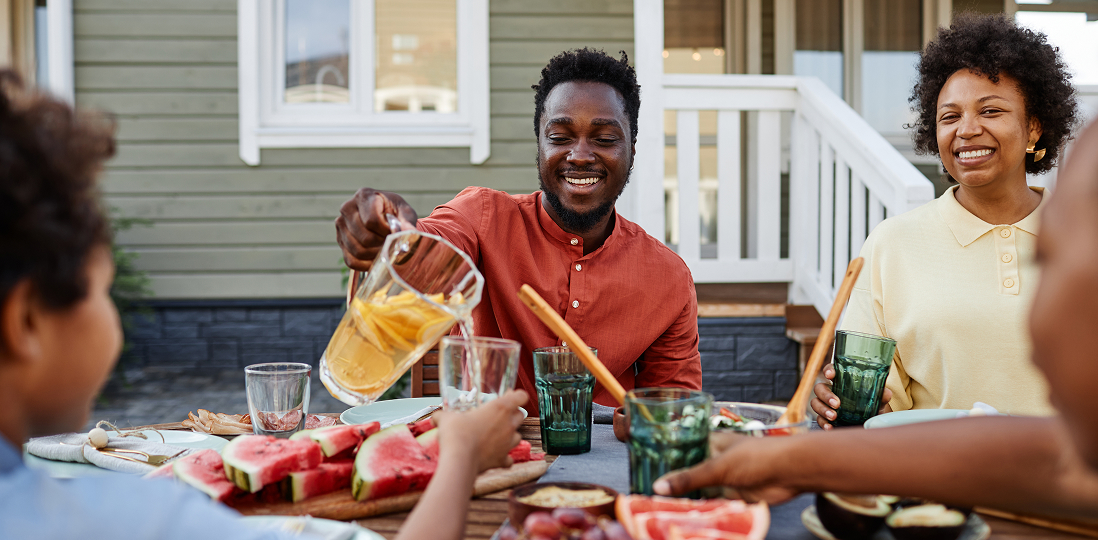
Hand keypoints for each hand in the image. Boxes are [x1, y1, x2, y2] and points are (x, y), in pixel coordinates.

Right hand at [335, 188, 417, 270]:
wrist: (383, 216)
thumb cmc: (394, 212)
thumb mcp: (405, 212)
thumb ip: (407, 222)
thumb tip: (409, 232)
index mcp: (364, 196)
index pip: (371, 221)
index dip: (386, 232)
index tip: (395, 234)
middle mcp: (347, 208)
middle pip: (365, 238)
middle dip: (383, 245)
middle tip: (393, 245)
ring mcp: (340, 225)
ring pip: (358, 251)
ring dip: (376, 256)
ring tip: (387, 251)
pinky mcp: (340, 240)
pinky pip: (351, 260)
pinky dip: (366, 265)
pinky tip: (377, 259)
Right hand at [433, 390, 528, 473]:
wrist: (459, 459)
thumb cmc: (456, 433)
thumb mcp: (447, 418)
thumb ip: (443, 416)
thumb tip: (436, 417)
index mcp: (499, 408)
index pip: (520, 396)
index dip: (517, 395)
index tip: (509, 396)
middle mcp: (508, 425)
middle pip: (521, 415)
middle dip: (513, 414)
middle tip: (500, 416)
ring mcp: (507, 443)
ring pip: (518, 436)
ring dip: (510, 436)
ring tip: (497, 436)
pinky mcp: (502, 459)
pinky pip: (509, 459)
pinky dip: (504, 457)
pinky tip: (495, 456)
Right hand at [652, 436, 800, 504]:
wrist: (790, 472)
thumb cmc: (756, 456)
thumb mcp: (717, 466)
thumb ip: (689, 478)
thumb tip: (658, 487)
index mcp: (708, 442)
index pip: (680, 448)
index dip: (663, 458)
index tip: (643, 469)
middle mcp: (713, 458)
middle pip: (687, 472)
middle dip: (672, 482)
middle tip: (647, 494)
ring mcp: (723, 478)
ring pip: (698, 489)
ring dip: (685, 498)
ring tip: (658, 507)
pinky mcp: (732, 495)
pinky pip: (711, 503)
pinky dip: (700, 509)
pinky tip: (684, 515)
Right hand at [811, 363, 891, 429]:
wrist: (869, 424)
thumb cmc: (870, 407)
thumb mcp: (877, 401)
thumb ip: (881, 396)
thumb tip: (886, 393)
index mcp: (841, 382)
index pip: (831, 371)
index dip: (828, 370)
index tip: (830, 375)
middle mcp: (831, 392)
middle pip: (819, 388)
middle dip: (826, 395)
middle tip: (837, 404)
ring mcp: (826, 405)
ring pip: (815, 403)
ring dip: (822, 409)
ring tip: (833, 416)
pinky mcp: (825, 418)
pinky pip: (818, 419)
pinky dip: (823, 423)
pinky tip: (830, 427)